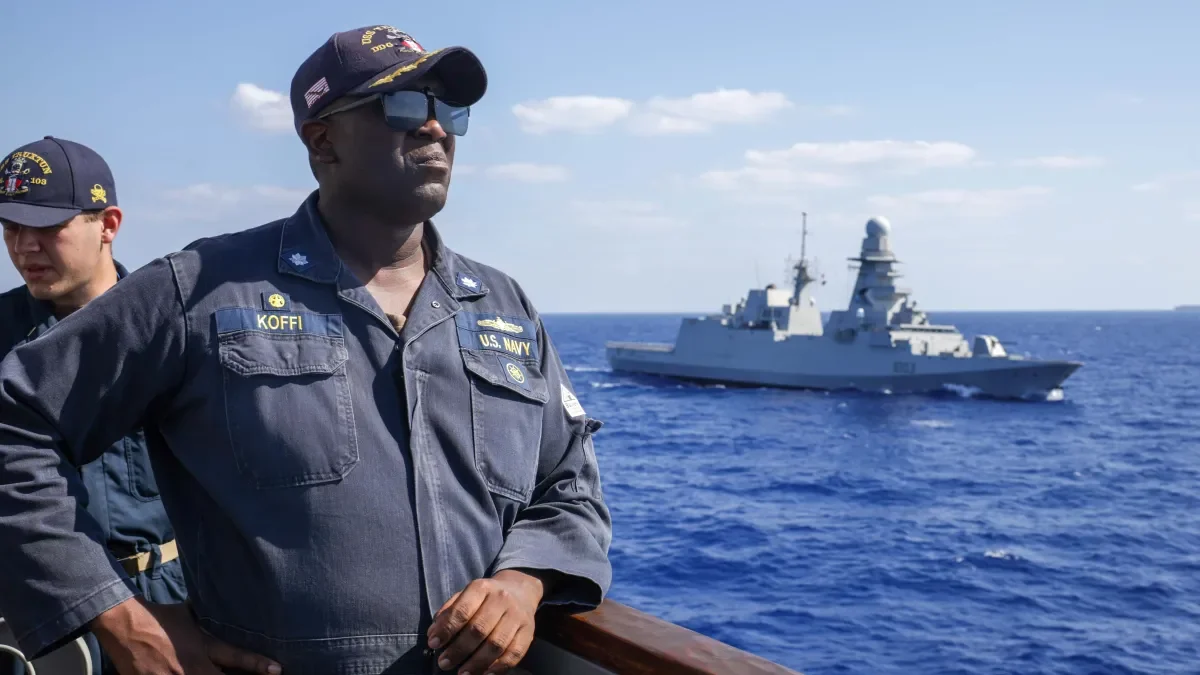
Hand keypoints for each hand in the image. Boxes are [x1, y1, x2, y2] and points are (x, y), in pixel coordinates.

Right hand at [90, 597, 281, 673]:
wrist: (124, 624)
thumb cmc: (160, 617)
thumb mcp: (190, 616)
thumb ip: (208, 621)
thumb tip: (224, 607)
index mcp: (203, 646)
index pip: (236, 657)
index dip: (258, 664)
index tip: (277, 670)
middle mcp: (192, 666)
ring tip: (206, 673)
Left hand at [427, 570, 545, 674]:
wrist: (520, 590)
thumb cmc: (485, 598)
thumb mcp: (465, 595)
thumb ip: (448, 612)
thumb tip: (433, 634)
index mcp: (482, 587)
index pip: (462, 610)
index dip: (447, 629)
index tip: (434, 644)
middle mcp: (502, 599)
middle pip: (479, 629)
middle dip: (459, 650)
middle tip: (444, 663)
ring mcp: (518, 615)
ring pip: (497, 644)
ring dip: (477, 663)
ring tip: (462, 673)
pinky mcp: (529, 631)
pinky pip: (515, 653)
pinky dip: (499, 667)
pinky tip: (485, 673)